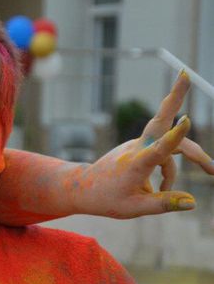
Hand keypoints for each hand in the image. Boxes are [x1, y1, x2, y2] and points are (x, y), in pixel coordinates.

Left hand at [73, 71, 213, 217]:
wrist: (83, 189)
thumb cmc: (107, 200)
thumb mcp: (134, 208)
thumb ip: (164, 204)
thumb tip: (193, 202)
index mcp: (136, 163)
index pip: (158, 148)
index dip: (174, 136)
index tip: (185, 120)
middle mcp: (137, 148)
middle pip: (161, 120)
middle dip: (175, 97)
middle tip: (185, 74)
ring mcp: (138, 144)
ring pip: (171, 147)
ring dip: (188, 159)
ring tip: (210, 173)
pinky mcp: (140, 147)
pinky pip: (163, 155)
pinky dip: (168, 170)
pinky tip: (161, 188)